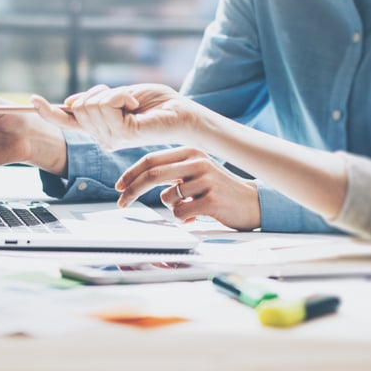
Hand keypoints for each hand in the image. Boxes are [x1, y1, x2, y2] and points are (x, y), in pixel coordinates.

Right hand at [31, 83, 204, 149]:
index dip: (48, 112)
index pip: (68, 122)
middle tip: (123, 97)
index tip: (33, 101)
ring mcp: (112, 138)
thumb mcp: (119, 96)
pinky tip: (135, 105)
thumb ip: (96, 101)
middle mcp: (103, 137)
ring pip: (91, 104)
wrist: (184, 114)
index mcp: (101, 128)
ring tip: (132, 103)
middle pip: (79, 105)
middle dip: (98, 92)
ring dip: (113, 94)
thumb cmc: (157, 104)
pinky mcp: (122, 134)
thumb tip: (70, 103)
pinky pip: (107, 106)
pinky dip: (120, 97)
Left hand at [113, 147, 261, 229]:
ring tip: (190, 206)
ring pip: (167, 198)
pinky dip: (183, 218)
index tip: (119, 186)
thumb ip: (171, 171)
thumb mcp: (195, 171)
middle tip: (121, 202)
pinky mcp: (212, 199)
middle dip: (132, 190)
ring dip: (172, 208)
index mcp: (191, 152)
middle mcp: (198, 162)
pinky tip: (198, 215)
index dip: (131, 173)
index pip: (152, 159)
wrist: (251, 202)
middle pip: (153, 174)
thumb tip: (136, 181)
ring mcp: (205, 180)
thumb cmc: (217, 189)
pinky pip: (181, 213)